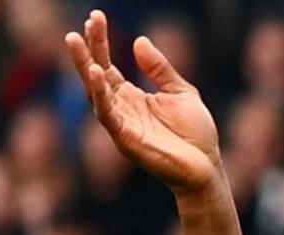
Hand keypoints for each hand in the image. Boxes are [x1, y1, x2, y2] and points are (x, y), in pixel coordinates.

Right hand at [66, 11, 222, 195]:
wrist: (206, 168)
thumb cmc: (194, 133)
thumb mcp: (180, 91)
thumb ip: (159, 68)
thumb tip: (138, 41)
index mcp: (130, 96)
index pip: (107, 64)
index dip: (99, 42)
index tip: (95, 17)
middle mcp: (119, 108)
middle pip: (95, 75)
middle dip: (86, 50)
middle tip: (80, 25)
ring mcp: (120, 124)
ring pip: (94, 92)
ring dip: (85, 67)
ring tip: (76, 43)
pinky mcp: (125, 139)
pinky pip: (107, 114)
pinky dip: (99, 94)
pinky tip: (96, 73)